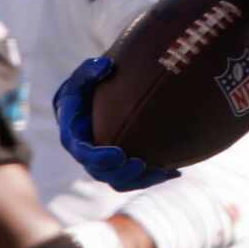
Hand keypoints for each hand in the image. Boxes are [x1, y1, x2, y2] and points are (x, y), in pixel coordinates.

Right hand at [56, 55, 176, 190]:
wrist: (98, 99)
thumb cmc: (89, 85)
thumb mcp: (85, 75)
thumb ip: (90, 71)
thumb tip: (106, 65)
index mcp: (74, 135)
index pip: (82, 152)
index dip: (99, 158)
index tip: (119, 154)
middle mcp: (86, 154)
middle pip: (100, 173)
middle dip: (121, 173)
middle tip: (141, 164)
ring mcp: (103, 163)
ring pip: (120, 181)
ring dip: (140, 180)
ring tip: (161, 171)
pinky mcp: (120, 167)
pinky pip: (135, 179)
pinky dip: (154, 177)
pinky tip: (174, 172)